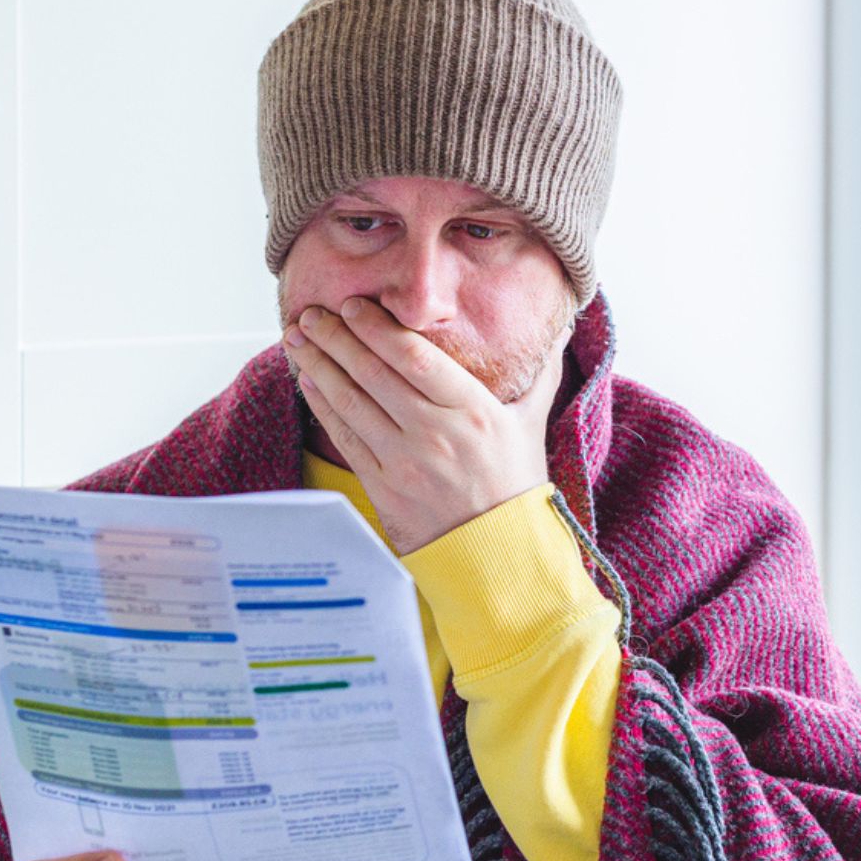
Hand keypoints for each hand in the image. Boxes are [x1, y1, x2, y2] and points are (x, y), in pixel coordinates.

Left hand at [282, 295, 571, 554]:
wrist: (498, 555)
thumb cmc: (515, 486)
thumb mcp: (531, 424)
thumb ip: (540, 374)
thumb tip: (562, 327)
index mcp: (473, 411)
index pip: (415, 358)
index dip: (379, 329)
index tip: (354, 305)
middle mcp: (435, 434)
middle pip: (374, 374)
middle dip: (337, 339)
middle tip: (312, 313)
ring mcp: (404, 462)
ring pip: (351, 402)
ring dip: (319, 366)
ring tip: (298, 339)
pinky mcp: (383, 487)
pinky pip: (345, 438)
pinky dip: (323, 406)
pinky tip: (309, 382)